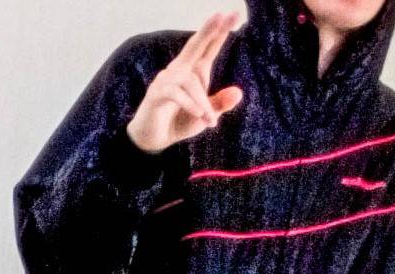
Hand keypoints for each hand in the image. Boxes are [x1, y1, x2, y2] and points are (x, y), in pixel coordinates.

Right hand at [126, 11, 243, 153]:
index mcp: (193, 72)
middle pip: (195, 46)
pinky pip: (176, 93)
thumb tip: (239, 92)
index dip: (220, 32)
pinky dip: (190, 104)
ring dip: (203, 103)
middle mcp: (179, 70)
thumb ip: (219, 104)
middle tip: (222, 15)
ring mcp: (166, 79)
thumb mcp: (205, 116)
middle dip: (208, 31)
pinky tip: (199, 115)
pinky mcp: (156, 93)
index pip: (208, 48)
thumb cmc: (180, 122)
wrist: (155, 139)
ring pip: (190, 82)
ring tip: (210, 122)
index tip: (234, 14)